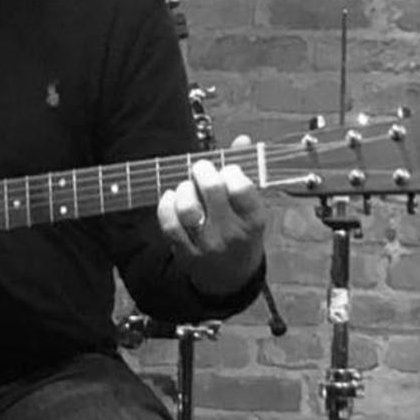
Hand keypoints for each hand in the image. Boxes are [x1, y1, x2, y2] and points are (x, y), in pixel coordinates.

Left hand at [157, 135, 266, 295]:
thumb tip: (241, 139)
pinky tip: (172, 198)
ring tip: (187, 186)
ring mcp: (207, 245)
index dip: (230, 170)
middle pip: (213, 192)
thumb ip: (245, 173)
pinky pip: (169, 224)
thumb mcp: (252, 208)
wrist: (230, 279)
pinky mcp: (185, 252)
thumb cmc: (242, 233)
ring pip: (188, 208)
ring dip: (184, 189)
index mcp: (253, 221)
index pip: (242, 187)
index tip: (227, 169)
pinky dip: (166, 205)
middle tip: (200, 169)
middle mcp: (231, 234)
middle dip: (203, 171)